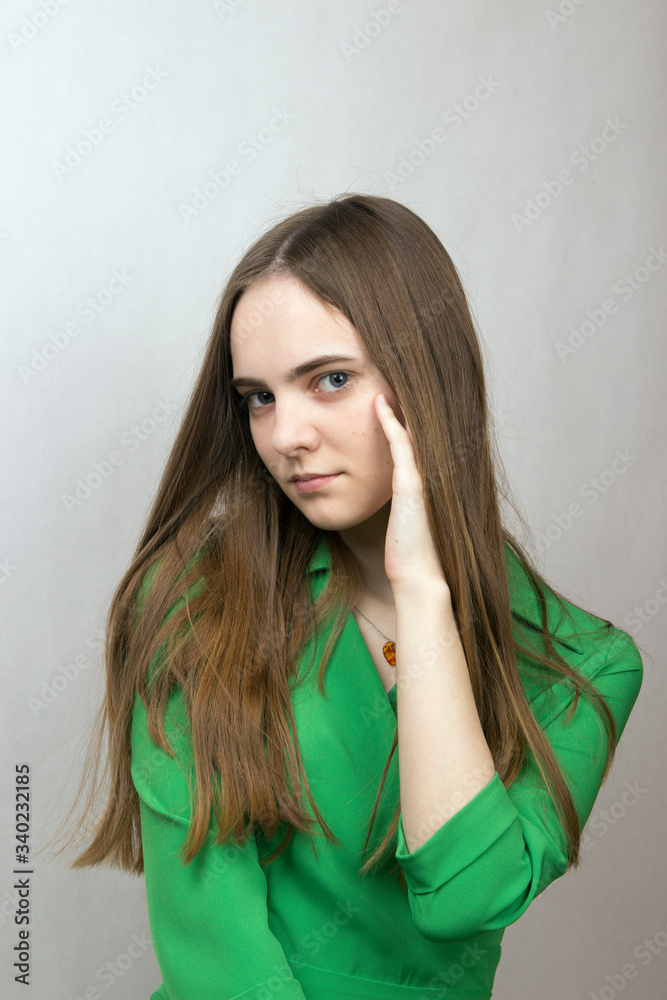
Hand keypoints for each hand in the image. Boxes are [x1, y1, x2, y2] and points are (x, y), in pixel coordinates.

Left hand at [375, 393, 447, 590]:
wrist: (417, 577)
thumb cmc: (405, 554)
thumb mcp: (401, 521)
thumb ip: (398, 503)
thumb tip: (377, 493)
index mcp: (421, 482)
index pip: (413, 438)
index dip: (404, 413)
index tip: (391, 389)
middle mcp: (425, 476)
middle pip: (416, 429)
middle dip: (405, 400)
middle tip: (393, 370)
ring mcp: (421, 479)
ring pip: (411, 432)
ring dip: (399, 405)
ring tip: (386, 378)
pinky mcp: (412, 486)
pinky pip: (401, 446)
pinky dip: (391, 423)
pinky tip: (380, 403)